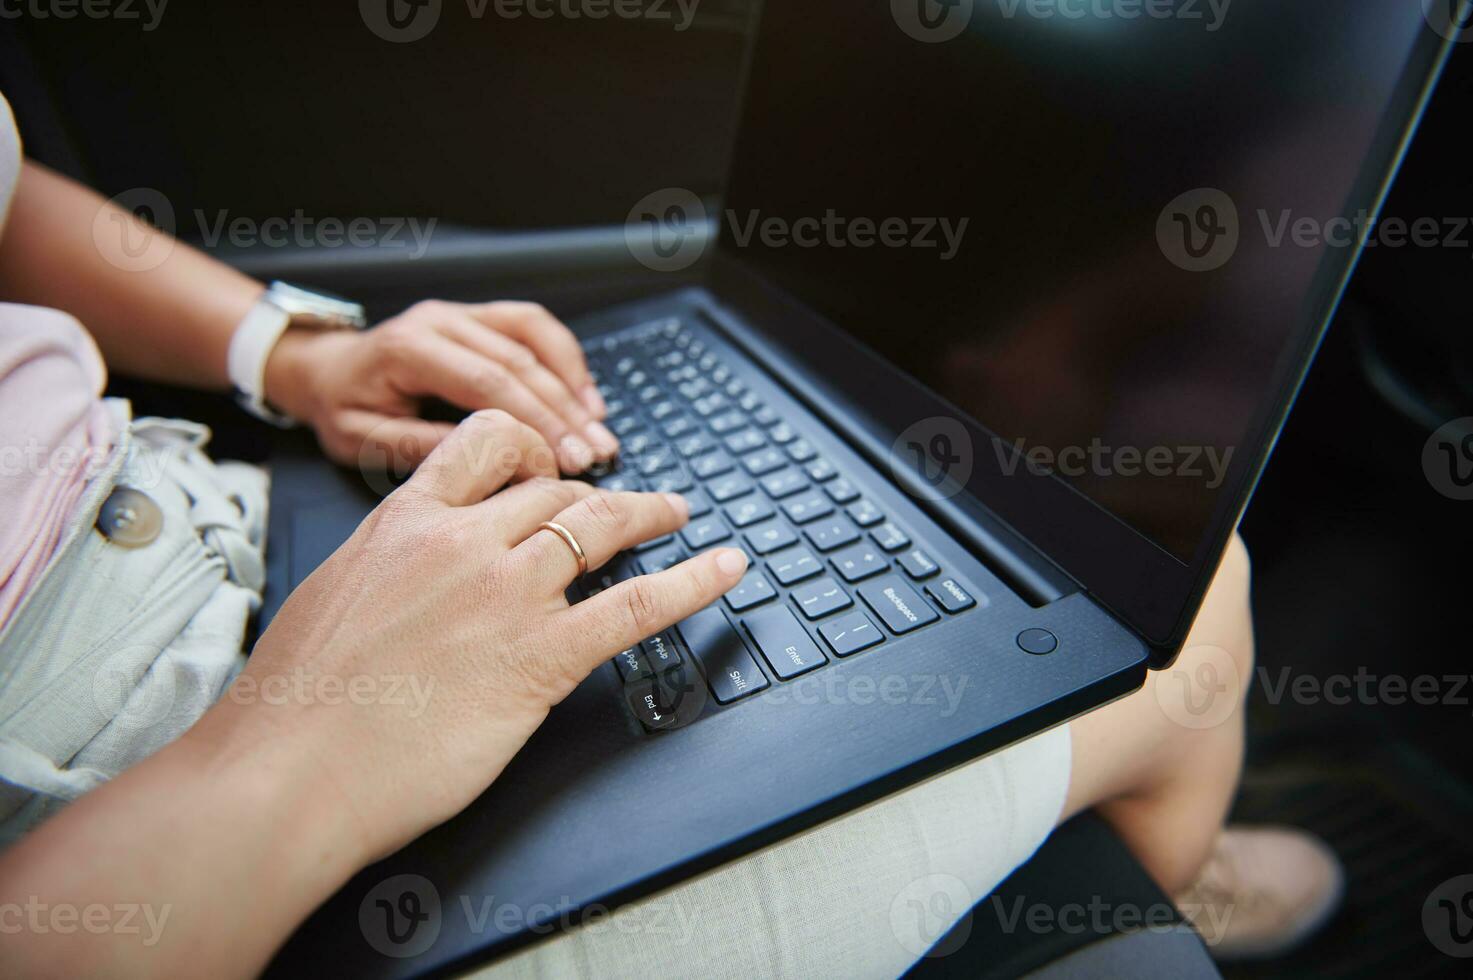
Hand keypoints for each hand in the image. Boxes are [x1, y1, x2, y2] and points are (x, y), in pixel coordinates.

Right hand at [200, 410, 747, 859]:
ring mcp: (508, 595)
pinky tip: (724, 569)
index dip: (534, 447)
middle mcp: (464, 542)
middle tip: (627, 504)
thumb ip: (391, 570)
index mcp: (405, 521)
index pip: (488, 445)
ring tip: (676, 515)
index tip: (553, 464)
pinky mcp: (542, 657)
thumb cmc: (294, 703)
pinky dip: (692, 583)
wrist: (287, 769)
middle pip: (555, 490)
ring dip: (651, 515)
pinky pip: (637, 606)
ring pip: (601, 526)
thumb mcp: (335, 598)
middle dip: (598, 493)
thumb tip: (421, 580)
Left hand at [263, 299, 617, 473]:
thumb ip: (418, 446)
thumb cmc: (341, 407)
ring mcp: (463, 314)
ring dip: (574, 384)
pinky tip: (586, 395)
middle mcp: (440, 320)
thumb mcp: (361, 440)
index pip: (488, 382)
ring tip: (600, 427)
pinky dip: (566, 359)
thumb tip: (485, 460)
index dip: (535, 421)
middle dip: (564, 412)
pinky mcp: (480, 318)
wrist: (324, 370)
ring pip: (535, 338)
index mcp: (409, 348)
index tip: (565, 460)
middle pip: (520, 361)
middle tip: (596, 453)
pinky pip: (533, 327)